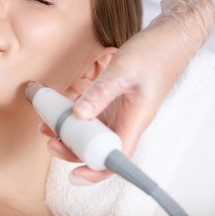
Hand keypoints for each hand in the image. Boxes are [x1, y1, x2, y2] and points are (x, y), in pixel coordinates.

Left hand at [43, 20, 194, 184]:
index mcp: (134, 121)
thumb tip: (78, 115)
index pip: (115, 159)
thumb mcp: (123, 71)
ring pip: (91, 135)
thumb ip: (100, 93)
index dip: (95, 172)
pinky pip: (90, 118)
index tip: (74, 174)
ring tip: (47, 125)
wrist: (167, 40)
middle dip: (72, 150)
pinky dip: (73, 118)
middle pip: (97, 150)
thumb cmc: (153, 54)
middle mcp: (125, 123)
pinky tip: (57, 111)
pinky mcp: (111, 104)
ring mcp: (117, 114)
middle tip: (50, 140)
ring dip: (69, 134)